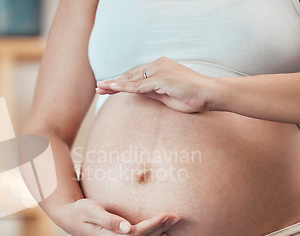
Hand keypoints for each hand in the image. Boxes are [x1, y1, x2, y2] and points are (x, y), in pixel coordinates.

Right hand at [55, 199, 179, 235]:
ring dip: (159, 233)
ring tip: (173, 223)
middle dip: (161, 227)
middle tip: (176, 216)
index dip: (153, 224)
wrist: (68, 219)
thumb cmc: (79, 210)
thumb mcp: (91, 210)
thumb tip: (127, 227)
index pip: (137, 233)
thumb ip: (109, 219)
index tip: (166, 214)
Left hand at [96, 57, 216, 112]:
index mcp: (160, 67)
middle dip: (114, 82)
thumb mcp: (165, 95)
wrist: (210, 94)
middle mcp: (158, 65)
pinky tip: (113, 88)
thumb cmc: (191, 96)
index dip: (121, 81)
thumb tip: (135, 92)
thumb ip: (150, 91)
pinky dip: (125, 88)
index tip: (108, 87)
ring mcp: (160, 71)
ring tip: (101, 88)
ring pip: (132, 79)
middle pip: (131, 75)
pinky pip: (139, 86)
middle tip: (99, 87)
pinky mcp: (162, 79)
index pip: (136, 75)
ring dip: (115, 84)